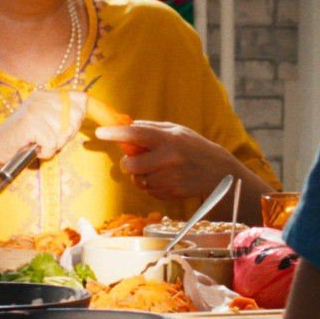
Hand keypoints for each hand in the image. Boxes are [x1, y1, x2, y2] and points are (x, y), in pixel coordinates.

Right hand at [0, 89, 86, 160]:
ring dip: (54, 145)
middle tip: (48, 139)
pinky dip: (45, 152)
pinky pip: (53, 142)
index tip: (66, 129)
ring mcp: (36, 109)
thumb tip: (87, 105)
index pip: (80, 98)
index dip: (79, 117)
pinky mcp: (30, 123)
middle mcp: (42, 98)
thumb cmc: (22, 139)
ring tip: (38, 144)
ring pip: (65, 131)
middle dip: (66, 134)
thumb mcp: (45, 122)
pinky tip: (34, 149)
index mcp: (47, 95)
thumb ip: (64, 114)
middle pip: (76, 116)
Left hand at [95, 120, 237, 199]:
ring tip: (158, 168)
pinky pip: (148, 190)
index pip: (136, 134)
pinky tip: (166, 178)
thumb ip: (150, 128)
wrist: (218, 172)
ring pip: (138, 180)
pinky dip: (152, 185)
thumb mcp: (176, 130)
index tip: (101, 132)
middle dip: (128, 163)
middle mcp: (168, 158)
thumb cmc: (193, 146)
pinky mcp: (170, 193)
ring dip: (141, 175)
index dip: (116, 133)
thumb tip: (125, 125)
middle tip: (135, 159)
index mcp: (168, 138)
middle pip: (130, 164)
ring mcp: (169, 178)